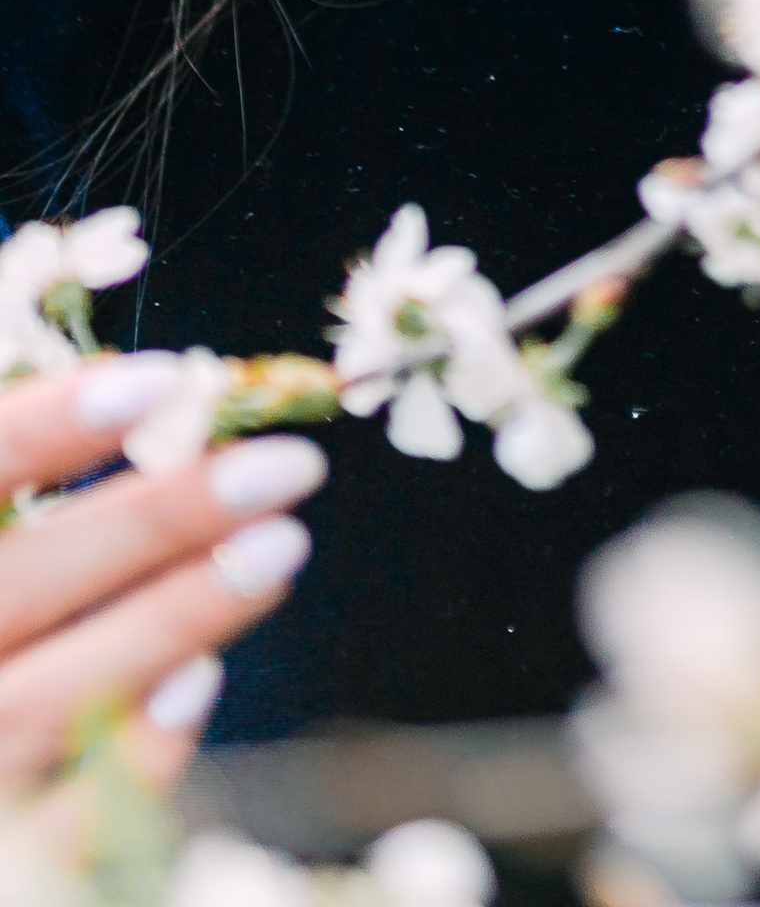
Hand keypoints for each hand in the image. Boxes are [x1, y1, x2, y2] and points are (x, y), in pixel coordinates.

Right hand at [0, 355, 326, 794]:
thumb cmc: (1, 606)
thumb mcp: (6, 538)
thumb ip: (31, 486)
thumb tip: (165, 407)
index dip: (53, 425)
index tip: (168, 379)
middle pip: (23, 585)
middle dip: (155, 521)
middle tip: (289, 469)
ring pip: (48, 699)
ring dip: (170, 620)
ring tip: (281, 548)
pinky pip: (52, 823)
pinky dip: (124, 756)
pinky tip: (202, 680)